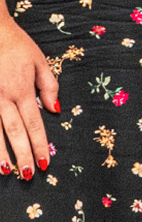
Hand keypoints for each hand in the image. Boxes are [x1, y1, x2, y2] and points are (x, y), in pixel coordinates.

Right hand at [0, 14, 54, 180]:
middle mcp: (3, 98)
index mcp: (22, 90)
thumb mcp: (39, 61)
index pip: (34, 124)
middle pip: (14, 132)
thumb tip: (56, 110)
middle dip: (22, 154)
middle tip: (27, 174)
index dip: (40, 144)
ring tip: (6, 171)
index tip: (45, 162)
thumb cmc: (16, 46)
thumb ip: (49, 86)